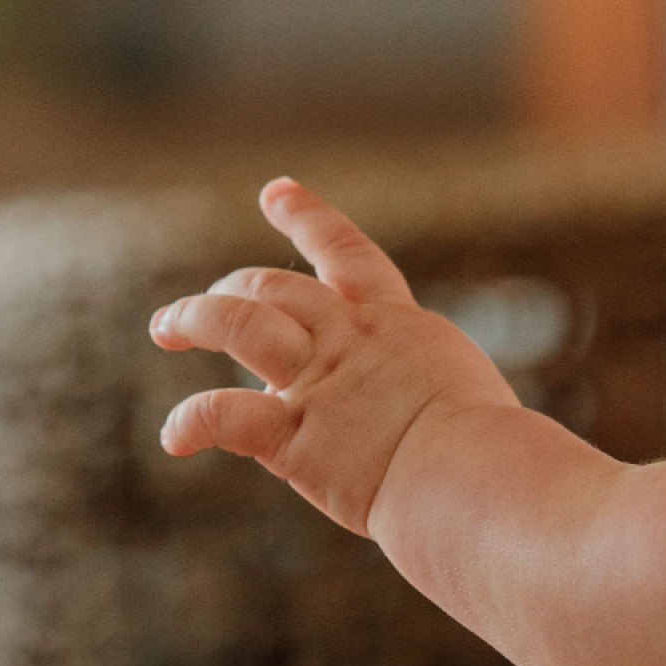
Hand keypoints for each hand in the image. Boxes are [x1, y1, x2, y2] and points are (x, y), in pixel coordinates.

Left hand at [150, 179, 517, 534]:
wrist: (477, 474)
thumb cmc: (500, 457)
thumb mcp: (468, 402)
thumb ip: (436, 401)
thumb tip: (438, 430)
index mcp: (399, 327)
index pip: (349, 253)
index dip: (308, 217)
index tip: (275, 192)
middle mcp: (352, 341)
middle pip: (275, 286)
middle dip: (230, 289)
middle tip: (199, 307)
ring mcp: (319, 384)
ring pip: (236, 323)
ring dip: (193, 318)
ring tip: (165, 328)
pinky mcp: (293, 436)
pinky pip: (223, 414)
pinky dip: (189, 422)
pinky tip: (174, 441)